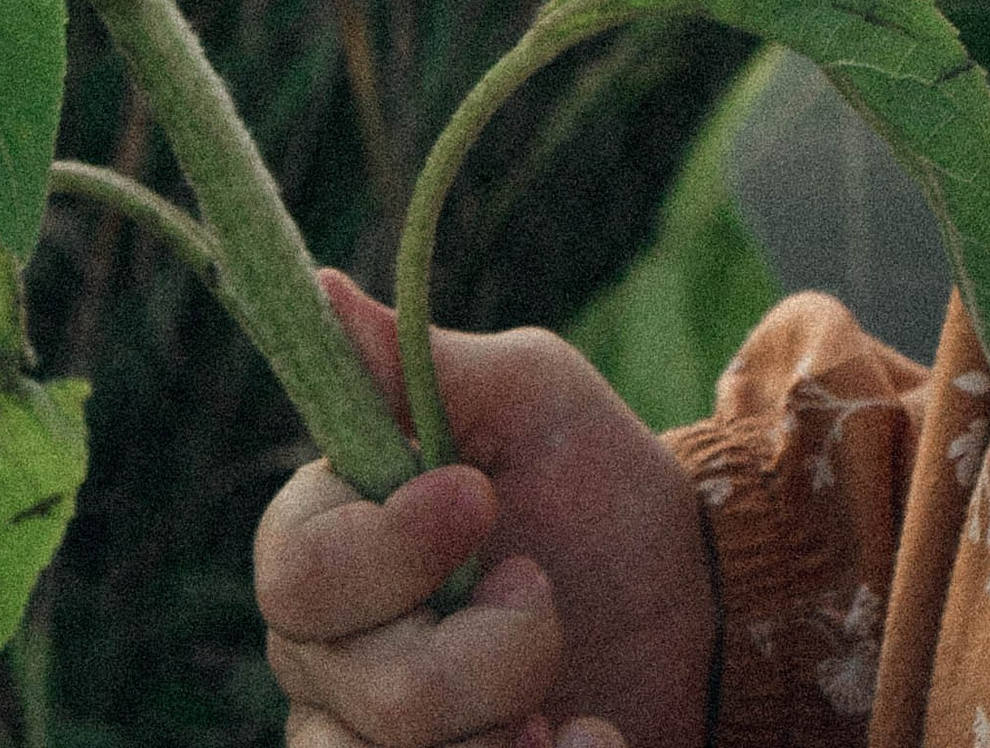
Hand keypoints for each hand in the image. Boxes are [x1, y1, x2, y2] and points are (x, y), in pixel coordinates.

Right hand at [255, 273, 716, 747]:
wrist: (695, 610)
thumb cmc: (596, 485)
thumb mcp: (532, 397)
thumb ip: (421, 359)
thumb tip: (321, 288)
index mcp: (333, 541)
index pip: (294, 571)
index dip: (387, 552)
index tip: (479, 501)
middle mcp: (326, 658)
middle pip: (365, 691)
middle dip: (488, 651)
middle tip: (541, 595)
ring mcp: (368, 743)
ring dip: (509, 731)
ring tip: (559, 698)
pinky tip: (588, 740)